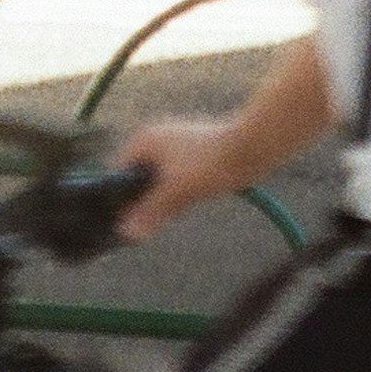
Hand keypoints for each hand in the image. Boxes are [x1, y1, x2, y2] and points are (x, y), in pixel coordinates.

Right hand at [112, 116, 247, 242]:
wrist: (252, 147)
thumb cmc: (211, 163)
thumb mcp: (177, 191)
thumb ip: (151, 211)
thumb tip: (125, 232)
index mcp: (145, 140)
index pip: (118, 171)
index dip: (119, 197)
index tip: (123, 220)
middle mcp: (157, 138)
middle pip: (138, 177)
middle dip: (143, 200)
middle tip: (146, 223)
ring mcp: (176, 144)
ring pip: (158, 180)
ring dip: (161, 198)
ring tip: (170, 211)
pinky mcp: (194, 154)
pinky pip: (175, 178)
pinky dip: (176, 192)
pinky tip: (185, 204)